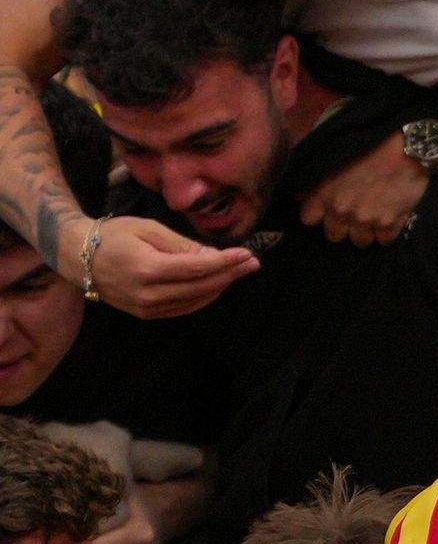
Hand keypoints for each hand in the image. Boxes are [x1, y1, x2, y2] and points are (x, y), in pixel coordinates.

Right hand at [79, 216, 258, 318]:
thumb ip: (182, 245)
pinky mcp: (148, 315)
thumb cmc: (114, 235)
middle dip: (230, 275)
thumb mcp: (148, 229)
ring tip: (239, 271)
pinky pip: (185, 307)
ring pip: (196, 300)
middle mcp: (149, 294)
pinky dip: (204, 296)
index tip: (246, 254)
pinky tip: (218, 284)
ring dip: (221, 287)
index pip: (198, 269)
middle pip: (202, 287)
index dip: (225, 263)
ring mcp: (148, 308)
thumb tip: (214, 258)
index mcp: (148, 269)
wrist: (80, 257)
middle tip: (252, 263)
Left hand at [300, 136, 427, 245]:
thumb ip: (315, 174)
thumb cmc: (369, 142)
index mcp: (325, 192)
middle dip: (341, 224)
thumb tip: (302, 193)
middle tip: (352, 210)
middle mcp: (342, 211)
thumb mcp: (334, 151)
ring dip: (364, 230)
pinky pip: (382, 240)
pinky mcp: (389, 226)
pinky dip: (385, 231)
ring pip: (359, 241)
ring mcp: (367, 221)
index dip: (317, 212)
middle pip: (334, 234)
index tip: (325, 207)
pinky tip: (388, 215)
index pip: (308, 218)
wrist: (407, 145)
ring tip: (372, 213)